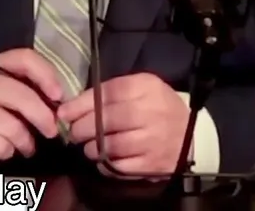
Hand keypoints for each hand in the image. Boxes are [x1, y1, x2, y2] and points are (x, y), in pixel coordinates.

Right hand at [0, 48, 62, 169]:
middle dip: (44, 118)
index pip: (24, 58)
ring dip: (25, 142)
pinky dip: (8, 152)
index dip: (46, 75)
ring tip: (23, 145)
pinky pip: (1, 147)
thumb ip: (28, 92)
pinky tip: (1, 150)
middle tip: (51, 131)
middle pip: (22, 96)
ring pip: (14, 127)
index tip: (58, 97)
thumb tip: (59, 105)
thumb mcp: (3, 96)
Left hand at [57, 72, 191, 176]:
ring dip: (92, 148)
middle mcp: (152, 112)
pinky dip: (105, 165)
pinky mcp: (154, 164)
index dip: (80, 104)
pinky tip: (103, 159)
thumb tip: (71, 106)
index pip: (107, 93)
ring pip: (111, 146)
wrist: (191, 133)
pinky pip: (120, 167)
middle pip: (106, 120)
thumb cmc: (157, 107)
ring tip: (88, 146)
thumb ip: (108, 92)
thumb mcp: (139, 88)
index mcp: (147, 87)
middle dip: (82, 127)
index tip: (63, 113)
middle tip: (73, 132)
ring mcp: (154, 140)